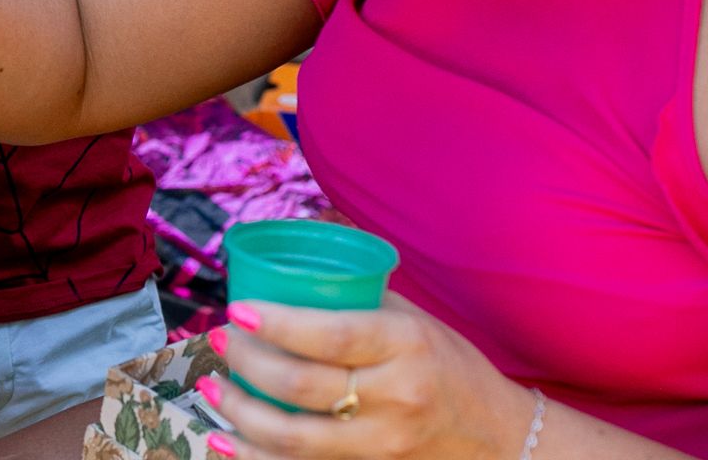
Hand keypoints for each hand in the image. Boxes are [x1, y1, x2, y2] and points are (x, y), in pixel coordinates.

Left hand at [206, 295, 531, 459]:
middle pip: (303, 385)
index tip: (237, 310)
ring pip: (295, 436)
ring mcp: (382, 440)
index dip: (278, 324)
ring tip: (211, 386)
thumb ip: (356, 300)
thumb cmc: (445, 364)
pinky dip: (255, 457)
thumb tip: (290, 267)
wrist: (495, 434)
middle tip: (219, 340)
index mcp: (406, 343)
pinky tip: (222, 441)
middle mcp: (396, 394)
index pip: (333, 335)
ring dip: (241, 412)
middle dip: (247, 363)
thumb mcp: (412, 320)